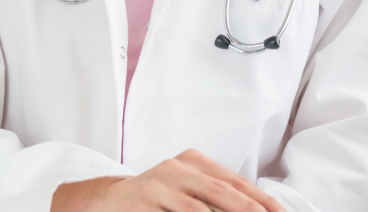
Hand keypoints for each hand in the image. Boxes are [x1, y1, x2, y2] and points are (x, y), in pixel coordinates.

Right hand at [50, 149, 284, 211]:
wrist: (107, 200)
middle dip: (249, 209)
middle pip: (222, 191)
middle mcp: (178, 168)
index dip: (260, 198)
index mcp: (193, 161)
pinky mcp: (144, 199)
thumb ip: (213, 196)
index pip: (234, 181)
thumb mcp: (185, 189)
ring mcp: (160, 183)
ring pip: (199, 207)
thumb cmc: (155, 199)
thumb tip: (255, 208)